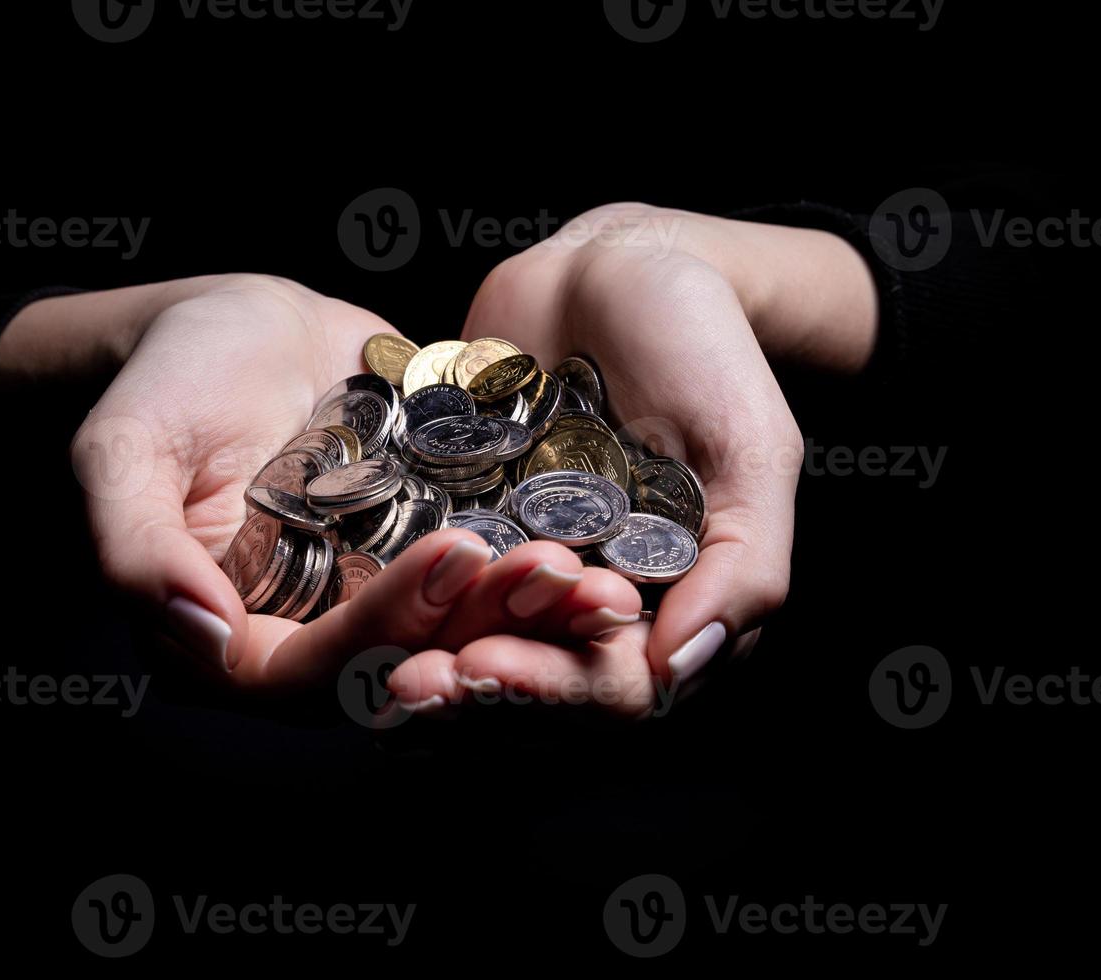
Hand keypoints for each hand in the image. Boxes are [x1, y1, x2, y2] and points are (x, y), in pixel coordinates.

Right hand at [41, 274, 641, 694]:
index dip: (386, 627)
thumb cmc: (159, 383)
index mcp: (232, 643)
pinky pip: (485, 576)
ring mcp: (375, 595)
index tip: (449, 556)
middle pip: (406, 663)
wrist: (229, 325)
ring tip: (591, 571)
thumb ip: (137, 549)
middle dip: (484, 631)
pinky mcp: (425, 550)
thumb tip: (197, 632)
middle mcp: (312, 636)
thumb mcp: (122, 454)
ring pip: (458, 632)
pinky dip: (535, 567)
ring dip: (526, 612)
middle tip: (554, 576)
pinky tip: (596, 540)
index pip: (314, 671)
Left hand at [385, 205, 878, 718]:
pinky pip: (422, 564)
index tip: (487, 665)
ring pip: (468, 634)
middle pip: (529, 677)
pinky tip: (351, 591)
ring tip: (371, 655)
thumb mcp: (749, 448)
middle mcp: (587, 596)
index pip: (613, 688)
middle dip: (472, 687)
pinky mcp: (462, 515)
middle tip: (410, 682)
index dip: (550, 689)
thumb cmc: (705, 348)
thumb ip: (742, 564)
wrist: (620, 261)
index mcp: (668, 604)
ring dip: (423, 652)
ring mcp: (519, 557)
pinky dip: (393, 584)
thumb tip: (675, 672)